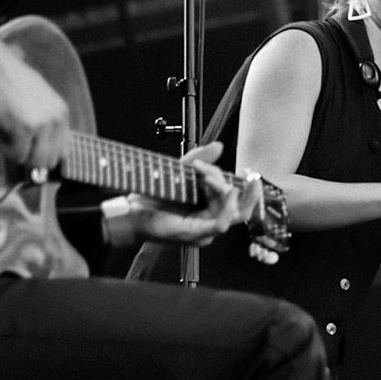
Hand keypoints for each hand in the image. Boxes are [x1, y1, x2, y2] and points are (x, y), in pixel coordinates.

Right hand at [0, 43, 70, 172]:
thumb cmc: (7, 79)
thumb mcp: (38, 98)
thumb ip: (45, 121)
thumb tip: (41, 150)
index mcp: (62, 112)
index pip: (62, 150)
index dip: (43, 154)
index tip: (28, 151)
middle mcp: (56, 120)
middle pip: (49, 159)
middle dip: (30, 157)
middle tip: (13, 146)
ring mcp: (41, 125)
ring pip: (34, 160)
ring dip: (18, 155)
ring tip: (5, 137)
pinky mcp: (23, 129)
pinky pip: (16, 155)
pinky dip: (5, 150)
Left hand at [132, 142, 260, 245]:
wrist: (130, 211)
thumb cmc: (150, 197)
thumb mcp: (179, 173)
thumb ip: (200, 159)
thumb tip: (219, 145)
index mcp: (208, 211)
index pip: (233, 199)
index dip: (235, 184)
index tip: (229, 170)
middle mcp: (210, 222)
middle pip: (240, 208)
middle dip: (247, 190)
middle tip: (250, 175)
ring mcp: (205, 231)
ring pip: (233, 213)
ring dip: (226, 190)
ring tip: (209, 176)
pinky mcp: (197, 234)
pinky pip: (221, 223)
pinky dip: (227, 207)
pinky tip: (228, 191)